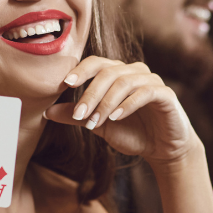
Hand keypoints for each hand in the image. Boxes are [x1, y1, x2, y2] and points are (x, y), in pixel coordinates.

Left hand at [44, 57, 196, 166]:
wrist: (163, 149)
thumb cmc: (133, 132)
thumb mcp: (99, 124)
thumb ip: (77, 116)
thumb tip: (47, 111)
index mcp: (118, 73)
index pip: (96, 63)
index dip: (80, 71)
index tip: (64, 85)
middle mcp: (135, 71)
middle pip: (108, 72)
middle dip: (90, 94)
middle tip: (80, 115)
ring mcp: (151, 81)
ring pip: (124, 82)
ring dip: (106, 103)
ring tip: (96, 122)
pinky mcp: (165, 94)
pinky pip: (144, 92)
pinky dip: (127, 104)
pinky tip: (116, 118)